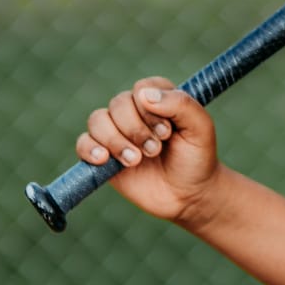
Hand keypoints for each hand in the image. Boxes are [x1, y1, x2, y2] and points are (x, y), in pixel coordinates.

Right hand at [76, 77, 218, 224]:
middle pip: (118, 103)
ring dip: (115, 140)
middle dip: (136, 129)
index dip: (150, 110)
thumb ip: (180, 104)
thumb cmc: (196, 158)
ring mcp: (117, 132)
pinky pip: (83, 143)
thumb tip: (144, 94)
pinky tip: (103, 159)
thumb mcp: (200, 128)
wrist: (188, 196)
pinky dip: (89, 149)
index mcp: (159, 98)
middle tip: (155, 150)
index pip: (142, 88)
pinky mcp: (104, 156)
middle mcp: (135, 111)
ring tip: (135, 160)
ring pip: (97, 120)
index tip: (167, 133)